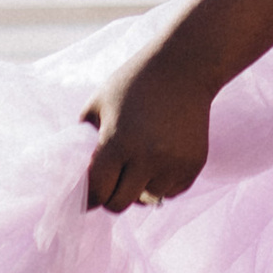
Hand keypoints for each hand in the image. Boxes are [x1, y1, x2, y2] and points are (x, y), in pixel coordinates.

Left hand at [82, 42, 217, 211]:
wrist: (184, 68)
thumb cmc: (134, 83)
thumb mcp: (98, 103)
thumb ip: (84, 139)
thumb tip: (78, 174)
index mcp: (118, 141)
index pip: (97, 191)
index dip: (89, 196)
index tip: (86, 197)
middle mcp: (148, 157)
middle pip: (120, 204)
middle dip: (111, 196)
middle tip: (112, 182)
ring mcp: (174, 164)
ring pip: (147, 200)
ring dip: (139, 189)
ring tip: (139, 164)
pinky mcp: (194, 166)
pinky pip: (171, 192)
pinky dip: (162, 184)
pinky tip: (160, 159)